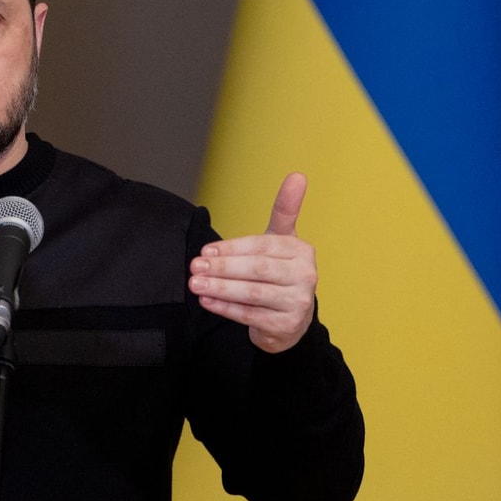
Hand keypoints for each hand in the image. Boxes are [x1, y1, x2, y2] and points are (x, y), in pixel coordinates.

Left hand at [188, 172, 315, 352]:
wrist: (290, 318)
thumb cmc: (279, 273)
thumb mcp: (280, 240)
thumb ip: (285, 209)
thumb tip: (298, 175)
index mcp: (301, 250)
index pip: (261, 246)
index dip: (231, 248)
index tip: (205, 251)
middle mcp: (305, 275)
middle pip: (258, 269)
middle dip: (223, 269)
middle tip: (195, 267)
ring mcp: (298, 302)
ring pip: (253, 293)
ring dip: (221, 289)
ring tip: (195, 284)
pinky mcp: (287, 325)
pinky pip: (251, 315)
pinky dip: (226, 309)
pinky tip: (207, 301)